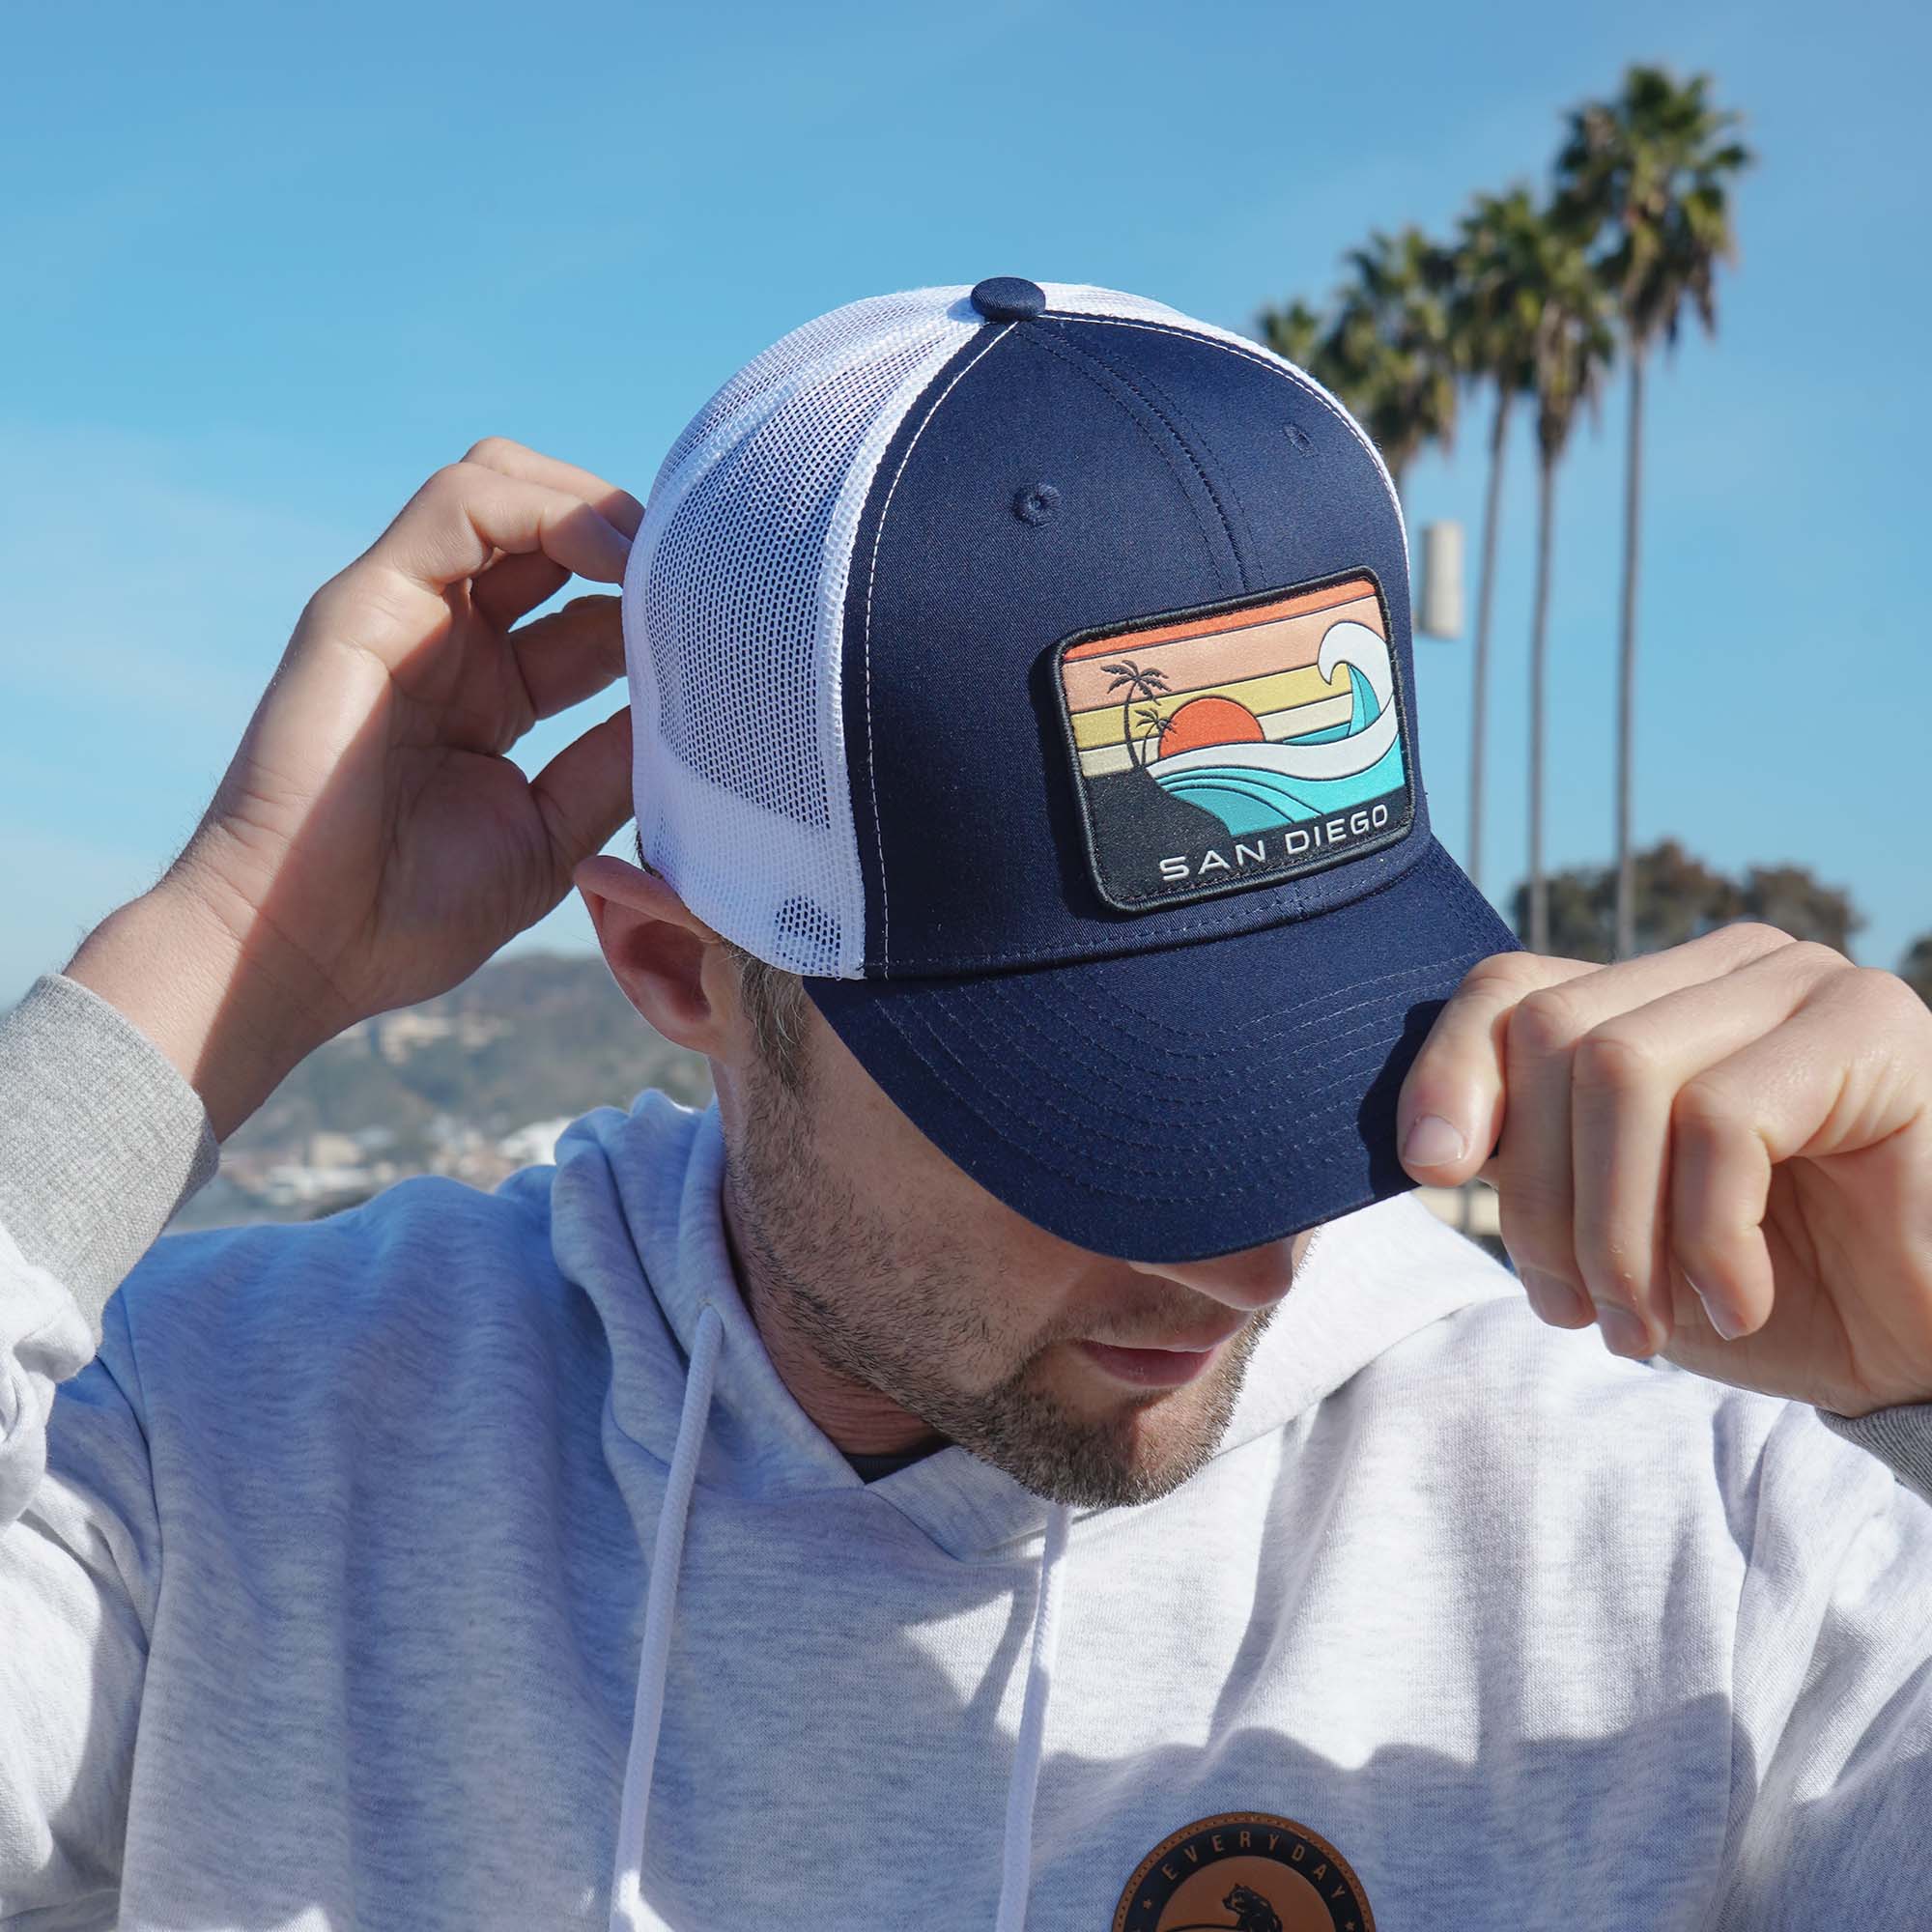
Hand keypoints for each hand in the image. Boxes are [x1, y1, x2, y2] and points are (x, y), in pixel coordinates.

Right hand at [67, 439, 641, 1136]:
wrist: (300, 953)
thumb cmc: (411, 915)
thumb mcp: (552, 834)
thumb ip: (616, 764)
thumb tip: (702, 709)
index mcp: (498, 692)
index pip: (593, 606)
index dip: (662, 602)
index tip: (735, 629)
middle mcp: (454, 639)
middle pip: (554, 528)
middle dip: (638, 538)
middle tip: (709, 578)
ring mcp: (406, 612)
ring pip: (507, 485)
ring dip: (597, 506)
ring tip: (666, 559)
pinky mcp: (363, 600)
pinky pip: (460, 502)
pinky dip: (545, 507)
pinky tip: (612, 558)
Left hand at [1395, 924, 1931, 1417]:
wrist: (1920, 1359)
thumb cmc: (1768, 1291)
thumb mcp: (1616, 1231)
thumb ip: (1534, 1165)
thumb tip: (1428, 1145)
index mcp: (1656, 1000)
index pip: (1510, 990)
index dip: (1449, 1072)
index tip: (1433, 1173)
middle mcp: (1724, 969)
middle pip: (1553, 1033)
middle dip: (1540, 1195)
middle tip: (1579, 1312)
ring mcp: (1803, 985)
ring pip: (1621, 1070)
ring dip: (1613, 1229)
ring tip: (1643, 1325)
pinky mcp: (1874, 1032)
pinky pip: (1722, 1119)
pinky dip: (1706, 1237)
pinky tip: (1736, 1303)